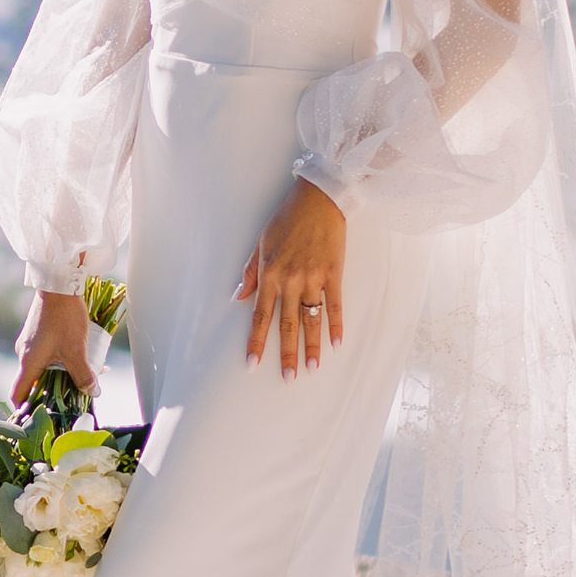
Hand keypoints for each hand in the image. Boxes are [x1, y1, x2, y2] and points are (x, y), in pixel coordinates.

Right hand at [13, 287, 96, 405]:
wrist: (58, 282)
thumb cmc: (64, 318)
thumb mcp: (77, 350)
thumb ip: (84, 375)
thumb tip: (92, 393)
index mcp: (28, 363)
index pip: (18, 394)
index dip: (25, 409)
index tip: (38, 416)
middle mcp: (24, 354)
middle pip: (34, 381)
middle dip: (52, 390)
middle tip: (71, 395)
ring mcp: (29, 341)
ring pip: (42, 365)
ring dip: (59, 372)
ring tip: (81, 373)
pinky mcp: (37, 331)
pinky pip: (45, 352)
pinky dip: (58, 358)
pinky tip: (77, 353)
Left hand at [238, 182, 346, 373]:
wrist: (319, 198)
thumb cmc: (287, 218)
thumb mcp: (261, 243)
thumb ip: (251, 272)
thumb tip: (238, 297)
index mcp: (270, 274)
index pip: (260, 315)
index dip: (257, 341)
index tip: (252, 363)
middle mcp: (291, 280)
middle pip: (287, 324)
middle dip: (286, 353)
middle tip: (288, 378)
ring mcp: (314, 278)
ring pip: (312, 319)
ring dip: (312, 346)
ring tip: (312, 369)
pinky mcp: (334, 273)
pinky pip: (335, 305)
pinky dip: (337, 325)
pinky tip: (337, 344)